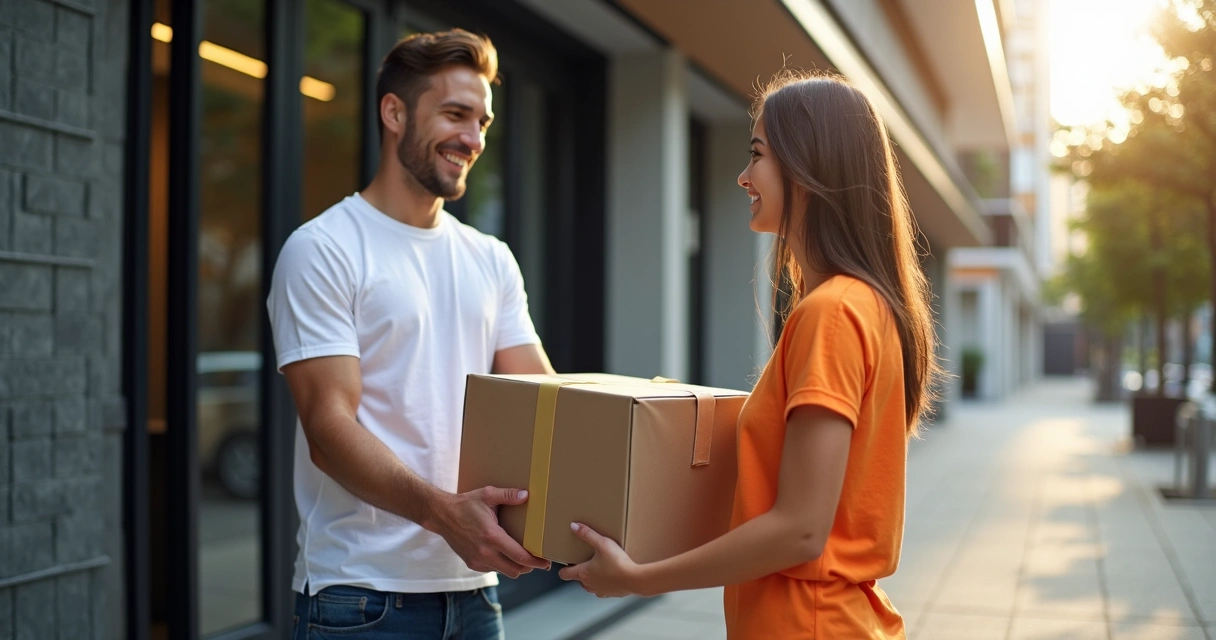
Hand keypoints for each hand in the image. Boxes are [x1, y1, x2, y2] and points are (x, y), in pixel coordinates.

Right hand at [432, 486, 550, 577]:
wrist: (441, 515)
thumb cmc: (465, 504)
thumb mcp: (487, 495)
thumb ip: (508, 495)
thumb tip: (526, 495)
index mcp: (492, 536)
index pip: (520, 557)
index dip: (536, 562)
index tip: (546, 562)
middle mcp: (485, 552)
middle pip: (515, 570)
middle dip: (529, 567)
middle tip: (539, 561)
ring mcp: (478, 560)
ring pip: (505, 572)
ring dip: (516, 567)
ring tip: (523, 557)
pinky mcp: (472, 564)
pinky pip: (493, 569)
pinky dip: (502, 565)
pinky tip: (504, 554)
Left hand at [558, 523, 641, 597]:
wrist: (635, 579)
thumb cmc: (617, 563)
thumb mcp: (602, 543)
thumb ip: (587, 534)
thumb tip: (574, 526)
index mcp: (583, 573)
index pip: (565, 574)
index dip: (563, 569)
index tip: (566, 564)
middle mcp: (589, 585)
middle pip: (578, 579)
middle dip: (580, 571)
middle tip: (586, 561)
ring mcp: (600, 591)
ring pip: (590, 585)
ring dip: (592, 578)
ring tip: (599, 568)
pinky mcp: (611, 594)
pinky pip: (603, 589)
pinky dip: (604, 583)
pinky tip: (612, 575)